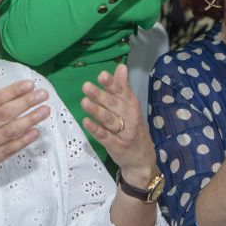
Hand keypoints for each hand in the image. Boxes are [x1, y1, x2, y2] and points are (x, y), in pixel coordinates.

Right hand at [0, 76, 49, 221]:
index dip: (12, 92)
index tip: (29, 85)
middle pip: (3, 114)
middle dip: (25, 103)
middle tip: (43, 95)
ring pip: (8, 132)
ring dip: (29, 120)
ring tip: (44, 111)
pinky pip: (6, 151)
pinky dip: (21, 141)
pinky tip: (34, 133)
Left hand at [81, 64, 155, 185]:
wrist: (142, 159)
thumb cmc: (133, 128)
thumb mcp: (131, 107)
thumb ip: (124, 87)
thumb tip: (121, 66)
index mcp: (132, 106)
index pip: (122, 92)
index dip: (111, 84)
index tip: (101, 75)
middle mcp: (130, 118)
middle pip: (114, 105)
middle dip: (100, 95)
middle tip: (86, 86)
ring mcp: (123, 133)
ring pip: (110, 120)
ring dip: (97, 111)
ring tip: (84, 102)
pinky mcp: (116, 146)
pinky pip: (105, 137)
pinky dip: (96, 129)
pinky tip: (86, 122)